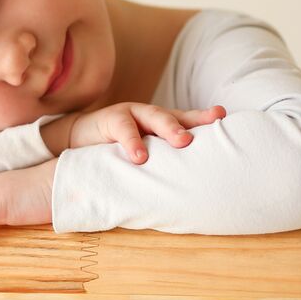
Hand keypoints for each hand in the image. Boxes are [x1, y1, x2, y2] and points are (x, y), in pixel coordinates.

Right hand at [69, 102, 225, 164]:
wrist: (77, 140)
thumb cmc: (117, 150)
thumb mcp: (144, 153)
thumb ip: (163, 161)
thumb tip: (193, 186)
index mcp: (161, 123)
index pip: (187, 118)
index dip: (204, 118)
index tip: (223, 116)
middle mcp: (150, 115)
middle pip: (176, 116)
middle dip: (194, 122)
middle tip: (210, 134)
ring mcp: (131, 114)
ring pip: (154, 116)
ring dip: (169, 128)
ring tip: (182, 142)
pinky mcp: (110, 119)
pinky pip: (123, 129)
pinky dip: (133, 142)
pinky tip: (140, 156)